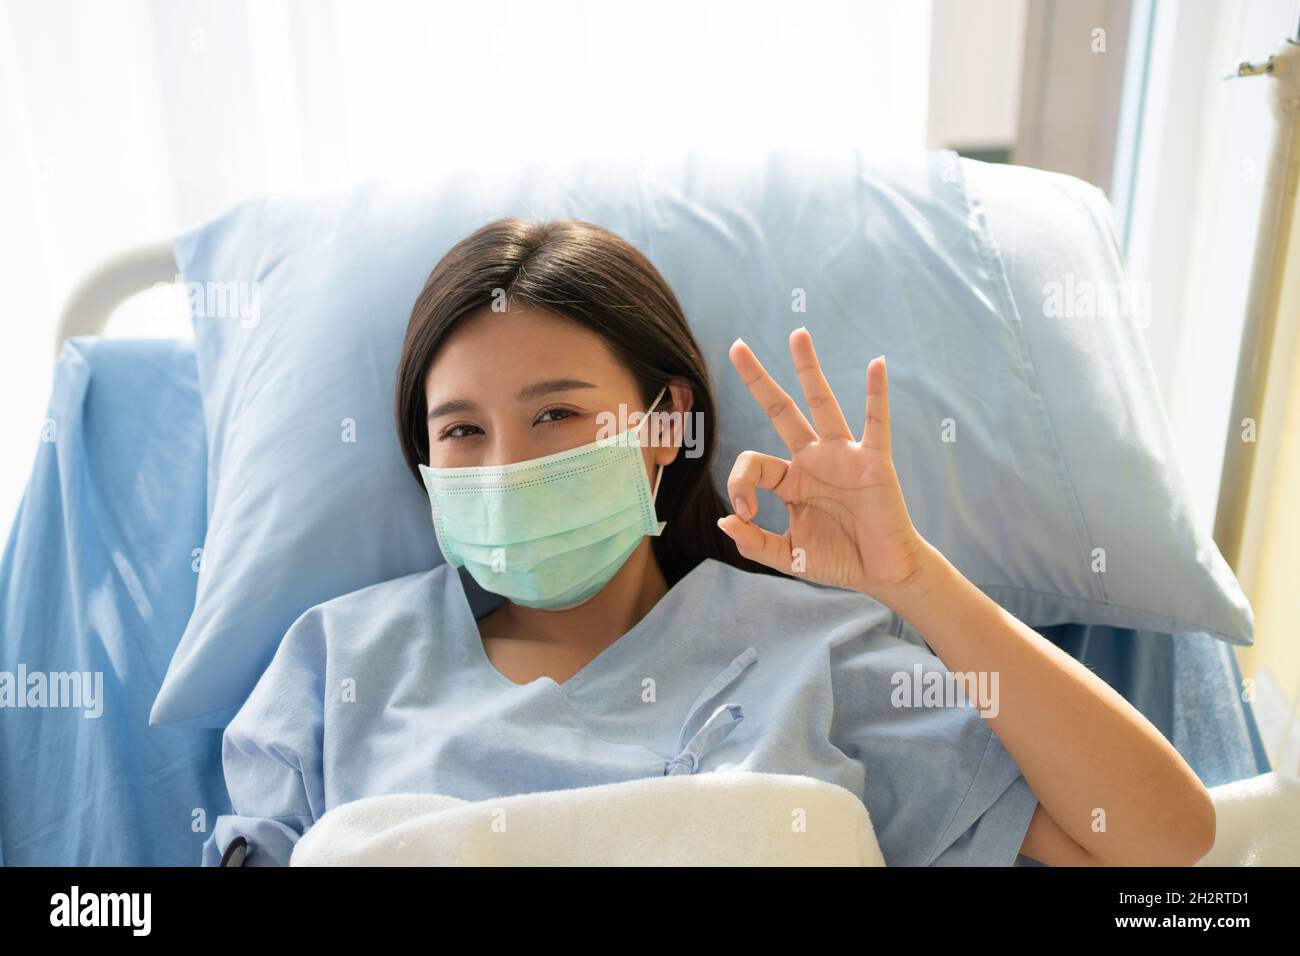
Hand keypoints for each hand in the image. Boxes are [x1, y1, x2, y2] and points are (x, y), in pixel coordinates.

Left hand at [716, 327, 927, 603]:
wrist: (882, 573)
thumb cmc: (838, 561)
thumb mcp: (788, 557)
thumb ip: (755, 543)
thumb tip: (724, 522)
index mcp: (790, 481)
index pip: (753, 464)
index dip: (739, 486)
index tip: (745, 514)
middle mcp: (813, 459)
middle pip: (780, 410)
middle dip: (759, 380)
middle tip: (736, 347)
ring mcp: (843, 456)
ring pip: (822, 404)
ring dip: (809, 369)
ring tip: (797, 334)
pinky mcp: (874, 461)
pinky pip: (875, 422)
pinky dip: (877, 393)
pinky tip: (876, 365)